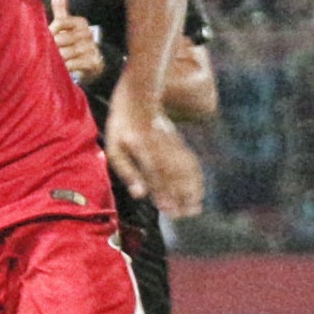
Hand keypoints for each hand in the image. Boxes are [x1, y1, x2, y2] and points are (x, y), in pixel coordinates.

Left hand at [49, 0, 103, 83]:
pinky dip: (65, 68)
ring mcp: (91, 48)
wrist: (91, 63)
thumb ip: (61, 9)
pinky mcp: (93, 62)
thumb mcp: (66, 25)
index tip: (45, 37)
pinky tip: (60, 68)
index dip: (50, 31)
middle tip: (43, 52)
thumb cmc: (73, 41)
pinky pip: (74, 64)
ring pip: (66, 52)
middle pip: (61, 39)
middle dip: (51, 47)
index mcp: (80, 22)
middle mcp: (87, 34)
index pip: (61, 22)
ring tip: (50, 61)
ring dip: (56, 58)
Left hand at [104, 99, 203, 217]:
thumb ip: (128, 173)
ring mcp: (173, 144)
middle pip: (175, 176)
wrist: (139, 98)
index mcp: (144, 151)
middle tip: (185, 215)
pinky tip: (198, 188)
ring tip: (195, 207)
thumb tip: (140, 195)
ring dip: (192, 189)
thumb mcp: (115, 149)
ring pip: (186, 170)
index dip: (164, 195)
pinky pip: (191, 161)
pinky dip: (196, 176)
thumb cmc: (122, 126)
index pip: (157, 178)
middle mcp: (162, 148)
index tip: (169, 212)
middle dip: (181, 197)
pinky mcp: (178, 142)